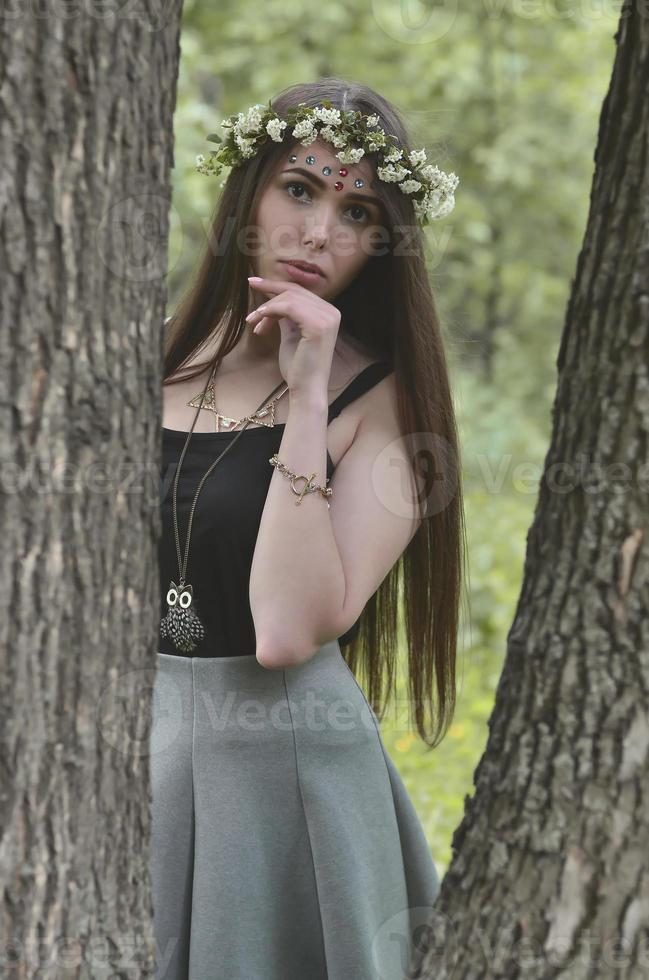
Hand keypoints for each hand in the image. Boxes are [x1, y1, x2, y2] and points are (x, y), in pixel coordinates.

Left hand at [245, 276, 340, 393]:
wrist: (306, 390)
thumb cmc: (298, 367)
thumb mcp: (291, 335)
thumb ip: (286, 316)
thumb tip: (274, 301)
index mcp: (327, 313)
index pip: (299, 292)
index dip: (275, 286)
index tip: (254, 283)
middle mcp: (331, 312)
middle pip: (294, 291)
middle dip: (268, 291)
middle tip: (249, 289)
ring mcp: (327, 318)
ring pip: (289, 298)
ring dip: (267, 308)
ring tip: (253, 322)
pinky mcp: (318, 325)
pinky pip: (289, 307)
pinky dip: (271, 310)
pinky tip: (259, 319)